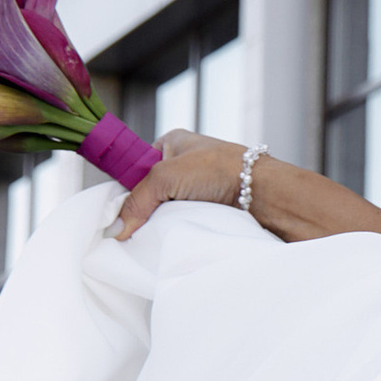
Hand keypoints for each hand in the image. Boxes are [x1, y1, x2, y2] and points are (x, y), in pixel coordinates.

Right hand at [109, 131, 250, 242]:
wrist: (263, 192)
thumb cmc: (218, 170)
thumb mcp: (166, 176)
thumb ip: (137, 200)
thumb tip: (117, 229)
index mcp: (171, 143)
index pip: (135, 167)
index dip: (126, 189)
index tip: (117, 213)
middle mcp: (183, 163)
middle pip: (150, 191)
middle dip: (143, 208)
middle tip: (133, 227)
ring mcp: (197, 186)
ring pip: (165, 207)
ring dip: (160, 220)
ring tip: (152, 234)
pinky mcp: (208, 206)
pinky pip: (182, 219)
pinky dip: (176, 227)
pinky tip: (171, 236)